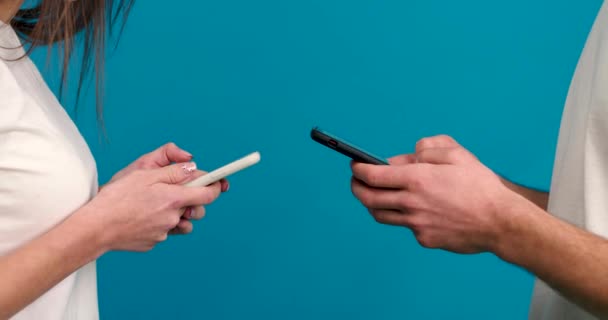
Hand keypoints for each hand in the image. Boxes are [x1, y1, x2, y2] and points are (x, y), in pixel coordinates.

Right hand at [106, 143, 228, 234]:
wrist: (95, 228)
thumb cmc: (117, 198)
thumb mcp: (144, 174)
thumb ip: (173, 171)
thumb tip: (193, 167)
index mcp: (174, 198)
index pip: (208, 194)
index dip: (216, 186)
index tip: (219, 182)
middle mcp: (173, 218)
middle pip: (198, 209)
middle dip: (193, 199)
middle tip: (174, 191)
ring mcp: (164, 233)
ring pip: (182, 221)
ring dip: (176, 213)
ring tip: (154, 204)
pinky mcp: (154, 242)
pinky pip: (165, 231)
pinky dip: (159, 223)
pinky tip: (142, 217)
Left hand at [350, 135, 518, 253]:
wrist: (501, 222)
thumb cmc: (481, 186)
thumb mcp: (456, 154)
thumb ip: (427, 149)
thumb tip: (407, 157)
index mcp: (416, 179)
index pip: (373, 175)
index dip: (358, 169)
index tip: (354, 165)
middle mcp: (411, 202)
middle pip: (368, 198)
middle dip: (356, 187)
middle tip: (355, 181)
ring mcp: (416, 224)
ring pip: (381, 215)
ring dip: (372, 204)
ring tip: (374, 195)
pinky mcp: (425, 239)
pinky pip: (405, 226)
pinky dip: (403, 216)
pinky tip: (413, 209)